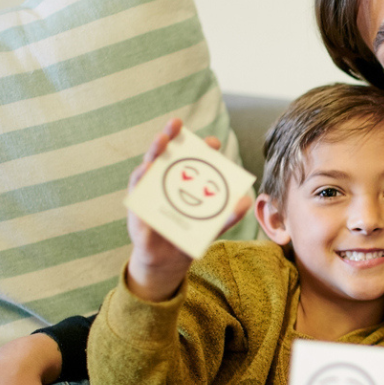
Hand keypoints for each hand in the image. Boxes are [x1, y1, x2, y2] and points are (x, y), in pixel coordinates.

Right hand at [126, 119, 251, 300]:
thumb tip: (246, 201)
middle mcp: (166, 182)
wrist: (168, 261)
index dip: (202, 148)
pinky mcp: (138, 207)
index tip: (213, 142)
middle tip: (176, 123)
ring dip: (155, 152)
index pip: (193, 161)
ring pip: (150, 166)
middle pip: (168, 155)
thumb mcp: (212, 226)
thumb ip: (228, 215)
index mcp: (185, 183)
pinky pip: (137, 189)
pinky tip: (146, 169)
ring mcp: (150, 192)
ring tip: (161, 140)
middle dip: (171, 137)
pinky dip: (141, 178)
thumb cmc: (189, 236)